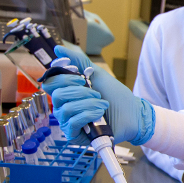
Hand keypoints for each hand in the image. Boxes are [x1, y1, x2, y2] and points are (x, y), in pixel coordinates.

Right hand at [41, 45, 155, 144]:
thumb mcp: (97, 74)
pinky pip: (72, 122)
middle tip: (97, 93)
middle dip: (80, 92)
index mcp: (67, 91)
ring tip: (103, 104)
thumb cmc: (115, 95)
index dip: (64, 79)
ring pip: (66, 108)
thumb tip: (57, 48)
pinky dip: (88, 114)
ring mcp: (68, 121)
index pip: (50, 83)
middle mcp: (64, 106)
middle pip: (56, 95)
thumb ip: (78, 61)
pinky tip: (100, 113)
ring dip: (89, 103)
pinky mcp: (74, 134)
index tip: (82, 79)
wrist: (133, 114)